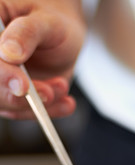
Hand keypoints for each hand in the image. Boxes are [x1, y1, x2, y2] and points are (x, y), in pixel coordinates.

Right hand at [0, 0, 84, 118]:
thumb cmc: (52, 22)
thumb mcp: (46, 21)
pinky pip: (25, 112)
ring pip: (8, 104)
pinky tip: (66, 103)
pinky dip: (48, 111)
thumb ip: (27, 33)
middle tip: (49, 92)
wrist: (62, 36)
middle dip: (21, 97)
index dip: (2, 75)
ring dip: (39, 104)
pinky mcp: (13, 96)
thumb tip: (9, 53)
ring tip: (62, 87)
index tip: (23, 85)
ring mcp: (0, 80)